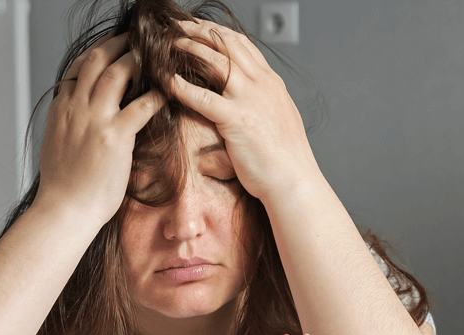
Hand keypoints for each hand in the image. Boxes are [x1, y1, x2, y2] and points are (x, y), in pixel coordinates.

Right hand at [38, 32, 165, 223]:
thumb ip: (67, 126)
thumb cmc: (63, 188)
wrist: (64, 210)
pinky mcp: (115, 137)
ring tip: (153, 56)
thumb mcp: (56, 147)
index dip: (96, 54)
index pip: (77, 69)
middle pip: (96, 60)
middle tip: (135, 40)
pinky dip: (156, 95)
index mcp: (60, 111)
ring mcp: (94, 120)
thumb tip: (77, 122)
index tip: (110, 49)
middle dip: (118, 44)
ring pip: (117, 73)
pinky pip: (141, 106)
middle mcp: (75, 109)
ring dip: (137, 60)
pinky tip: (166, 93)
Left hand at [169, 19, 322, 201]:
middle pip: (228, 44)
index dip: (218, 33)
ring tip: (170, 44)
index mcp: (271, 83)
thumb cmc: (285, 158)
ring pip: (216, 61)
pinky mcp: (237, 120)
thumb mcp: (277, 119)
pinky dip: (183, 87)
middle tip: (178, 26)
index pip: (243, 45)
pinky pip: (204, 97)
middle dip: (201, 30)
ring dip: (190, 49)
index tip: (199, 27)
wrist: (294, 180)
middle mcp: (262, 84)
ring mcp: (250, 100)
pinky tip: (168, 82)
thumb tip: (244, 104)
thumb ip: (260, 104)